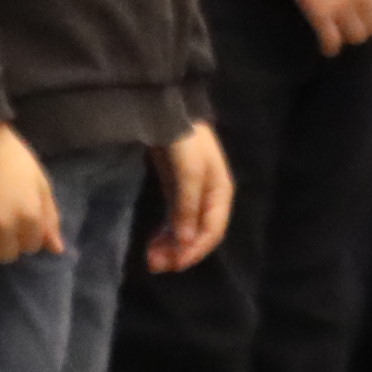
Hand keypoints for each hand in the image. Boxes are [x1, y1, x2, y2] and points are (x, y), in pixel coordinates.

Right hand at [0, 122, 64, 265]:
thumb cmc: (12, 157)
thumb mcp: (39, 182)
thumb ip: (49, 217)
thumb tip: (56, 250)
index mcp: (29, 214)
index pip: (31, 247)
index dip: (25, 234)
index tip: (16, 219)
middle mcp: (4, 224)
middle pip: (6, 255)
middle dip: (5, 242)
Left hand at [145, 124, 232, 271]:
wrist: (166, 107)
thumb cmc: (183, 138)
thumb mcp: (188, 172)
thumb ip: (186, 206)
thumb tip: (184, 241)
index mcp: (220, 193)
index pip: (212, 231)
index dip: (194, 251)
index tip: (173, 265)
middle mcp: (209, 196)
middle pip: (198, 233)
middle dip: (179, 251)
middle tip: (154, 265)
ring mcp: (192, 192)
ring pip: (184, 227)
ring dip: (170, 245)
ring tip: (150, 258)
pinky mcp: (175, 187)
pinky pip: (174, 217)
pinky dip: (165, 231)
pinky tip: (153, 241)